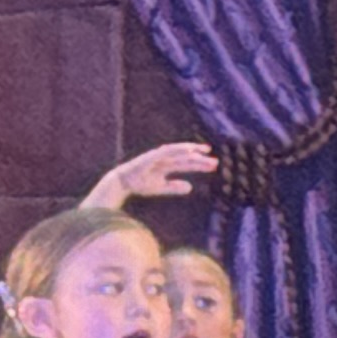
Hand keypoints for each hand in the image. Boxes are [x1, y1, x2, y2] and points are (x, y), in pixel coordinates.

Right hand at [91, 143, 218, 204]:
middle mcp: (164, 159)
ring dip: (191, 152)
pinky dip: (178, 149)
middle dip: (200, 159)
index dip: (199, 163)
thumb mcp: (159, 187)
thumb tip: (190, 187)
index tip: (212, 163)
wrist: (121, 183)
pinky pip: (167, 151)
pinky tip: (188, 150)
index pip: (186, 163)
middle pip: (185, 158)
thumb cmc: (139, 184)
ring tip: (204, 152)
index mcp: (167, 166)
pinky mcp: (151, 156)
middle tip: (215, 162)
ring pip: (178, 153)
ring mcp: (158, 156)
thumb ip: (174, 187)